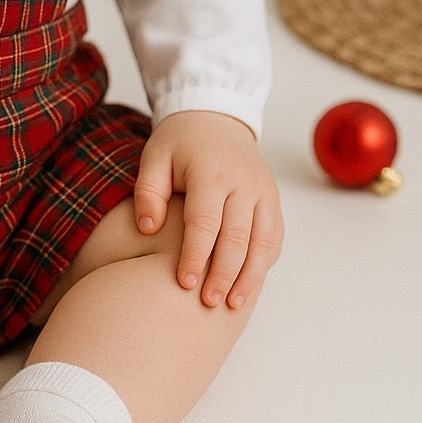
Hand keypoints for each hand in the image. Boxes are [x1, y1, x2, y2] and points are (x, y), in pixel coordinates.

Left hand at [133, 112, 282, 310]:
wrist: (215, 118)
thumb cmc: (179, 143)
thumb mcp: (154, 157)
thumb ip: (148, 192)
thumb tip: (148, 229)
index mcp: (211, 172)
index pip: (205, 221)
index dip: (195, 255)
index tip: (183, 283)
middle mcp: (243, 183)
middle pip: (237, 238)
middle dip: (223, 274)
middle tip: (207, 303)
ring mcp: (263, 192)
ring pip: (263, 242)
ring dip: (249, 277)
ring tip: (231, 304)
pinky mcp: (273, 200)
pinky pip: (274, 237)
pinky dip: (263, 263)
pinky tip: (248, 285)